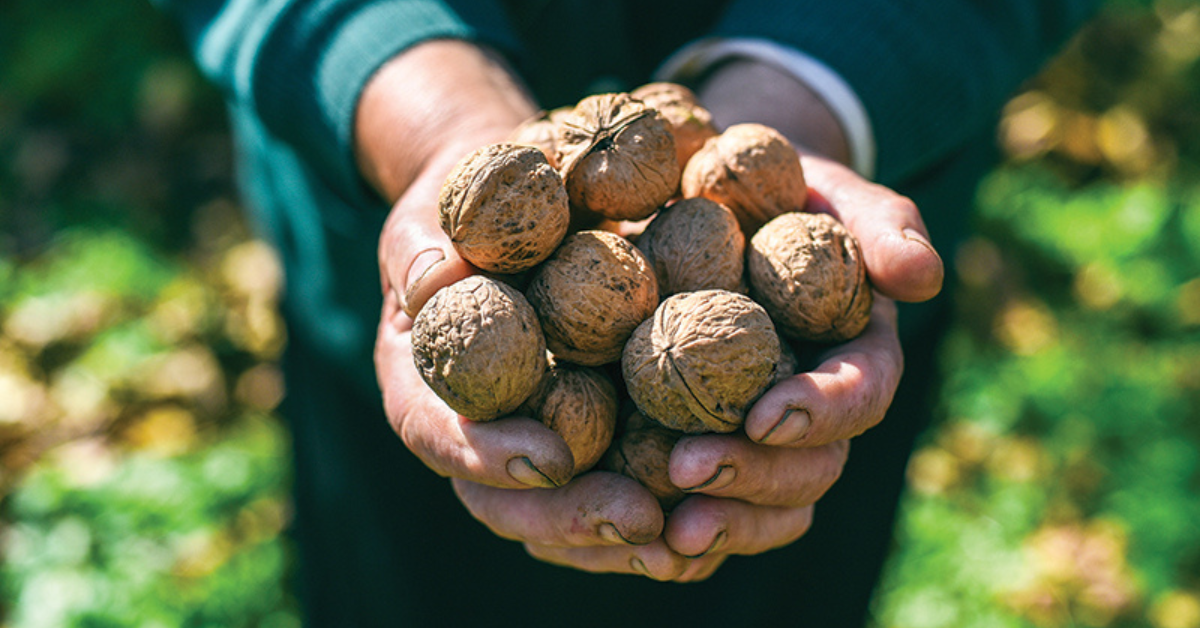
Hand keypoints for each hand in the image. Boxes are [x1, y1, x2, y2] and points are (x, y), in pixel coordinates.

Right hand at [363, 40, 687, 578]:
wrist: (514, 199)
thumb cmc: (466, 201)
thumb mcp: (436, 209)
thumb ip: (426, 243)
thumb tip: (432, 277)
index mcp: (421, 380)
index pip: (436, 430)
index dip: (484, 453)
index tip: (549, 457)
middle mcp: (474, 427)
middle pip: (506, 497)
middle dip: (571, 516)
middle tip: (639, 519)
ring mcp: (529, 439)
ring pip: (562, 512)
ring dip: (622, 535)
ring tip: (687, 540)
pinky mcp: (588, 435)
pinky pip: (614, 487)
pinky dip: (660, 512)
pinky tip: (715, 523)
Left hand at [659, 63, 944, 567]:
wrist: (715, 202)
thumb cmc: (783, 193)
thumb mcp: (832, 193)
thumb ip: (882, 225)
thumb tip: (923, 279)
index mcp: (856, 354)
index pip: (861, 394)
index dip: (821, 411)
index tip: (764, 415)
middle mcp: (816, 410)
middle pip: (810, 468)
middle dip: (756, 476)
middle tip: (688, 469)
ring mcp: (763, 438)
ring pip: (766, 505)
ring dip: (724, 521)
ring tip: (670, 531)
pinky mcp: (707, 447)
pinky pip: (711, 509)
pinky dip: (685, 537)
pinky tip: (644, 542)